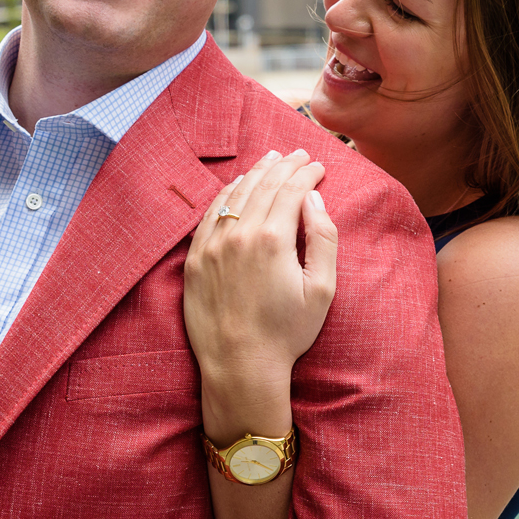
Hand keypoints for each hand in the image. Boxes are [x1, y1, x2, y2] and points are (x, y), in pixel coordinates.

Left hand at [184, 150, 338, 439]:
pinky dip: (227, 193)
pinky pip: (210, 213)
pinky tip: (237, 185)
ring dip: (256, 172)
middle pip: (264, 185)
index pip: (292, 189)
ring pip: (235, 193)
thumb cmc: (287, 331)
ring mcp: (212, 244)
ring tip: (270, 159)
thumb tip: (314, 199)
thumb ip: (323, 238)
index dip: (307, 173)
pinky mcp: (194, 258)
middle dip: (284, 165)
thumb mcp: (322, 289)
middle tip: (298, 153)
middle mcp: (239, 234)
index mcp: (273, 239)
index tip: (318, 165)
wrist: (240, 365)